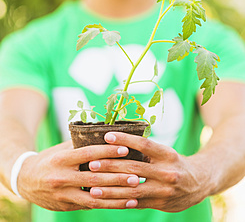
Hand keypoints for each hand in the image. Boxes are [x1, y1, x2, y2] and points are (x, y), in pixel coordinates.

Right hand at [17, 141, 138, 210]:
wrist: (25, 180)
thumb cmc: (49, 159)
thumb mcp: (62, 149)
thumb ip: (80, 144)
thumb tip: (106, 135)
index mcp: (62, 159)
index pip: (88, 154)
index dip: (108, 151)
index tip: (125, 149)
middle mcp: (62, 178)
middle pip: (94, 178)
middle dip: (117, 178)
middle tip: (136, 175)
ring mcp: (63, 195)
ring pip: (94, 198)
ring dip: (117, 196)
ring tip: (135, 192)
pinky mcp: (66, 206)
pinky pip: (90, 206)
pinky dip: (108, 204)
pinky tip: (123, 203)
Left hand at [88, 132, 210, 211]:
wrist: (199, 182)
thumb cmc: (175, 162)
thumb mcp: (165, 152)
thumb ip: (146, 151)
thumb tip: (117, 142)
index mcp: (167, 154)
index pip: (144, 145)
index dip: (125, 140)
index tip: (107, 136)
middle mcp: (167, 172)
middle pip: (134, 168)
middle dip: (110, 166)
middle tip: (92, 164)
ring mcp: (164, 191)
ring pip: (132, 190)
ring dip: (110, 190)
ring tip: (92, 187)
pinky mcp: (159, 204)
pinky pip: (136, 204)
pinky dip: (119, 202)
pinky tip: (105, 201)